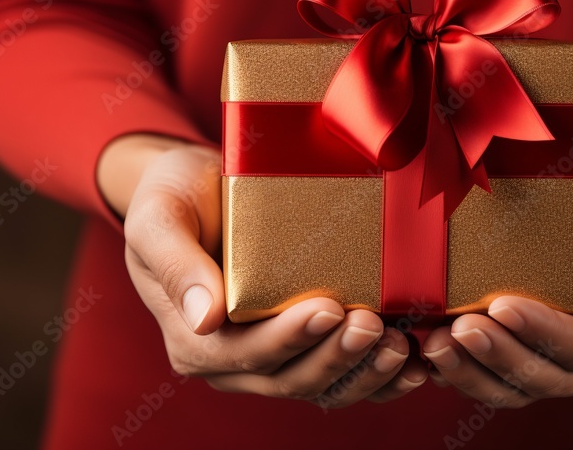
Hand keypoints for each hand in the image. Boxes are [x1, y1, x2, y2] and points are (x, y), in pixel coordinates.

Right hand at [98, 135, 426, 407]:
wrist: (198, 186)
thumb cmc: (174, 196)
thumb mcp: (159, 217)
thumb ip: (175, 263)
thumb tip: (203, 318)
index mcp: (193, 338)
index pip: (243, 354)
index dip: (288, 339)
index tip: (328, 308)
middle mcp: (231, 360)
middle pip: (289, 378)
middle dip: (336, 357)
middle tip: (374, 324)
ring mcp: (271, 357)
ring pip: (321, 386)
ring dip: (363, 374)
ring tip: (401, 346)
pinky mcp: (304, 345)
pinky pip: (341, 377)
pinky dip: (377, 378)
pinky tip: (413, 365)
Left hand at [421, 131, 572, 406]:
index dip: (544, 332)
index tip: (504, 305)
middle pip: (546, 375)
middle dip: (500, 356)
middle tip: (458, 329)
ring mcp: (566, 363)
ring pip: (517, 387)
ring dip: (474, 373)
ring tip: (436, 345)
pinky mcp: (533, 351)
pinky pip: (498, 375)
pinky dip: (466, 370)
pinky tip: (430, 353)